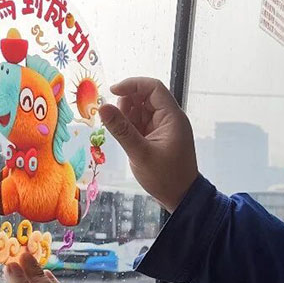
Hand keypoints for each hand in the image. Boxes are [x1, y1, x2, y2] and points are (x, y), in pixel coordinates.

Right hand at [99, 77, 198, 211]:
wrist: (181, 198)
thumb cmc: (166, 178)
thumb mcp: (140, 153)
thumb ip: (121, 130)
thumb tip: (102, 107)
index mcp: (172, 117)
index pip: (153, 87)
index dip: (132, 84)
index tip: (112, 91)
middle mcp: (169, 118)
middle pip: (145, 97)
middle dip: (127, 104)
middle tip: (118, 124)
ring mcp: (163, 127)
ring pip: (141, 110)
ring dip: (127, 117)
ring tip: (126, 137)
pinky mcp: (157, 137)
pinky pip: (141, 123)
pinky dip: (130, 127)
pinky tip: (128, 140)